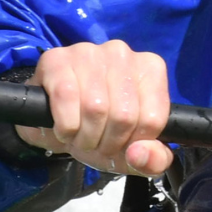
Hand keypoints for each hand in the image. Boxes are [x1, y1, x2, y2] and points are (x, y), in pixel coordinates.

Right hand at [16, 40, 174, 175]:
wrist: (60, 126)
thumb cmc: (103, 132)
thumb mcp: (134, 151)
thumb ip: (154, 160)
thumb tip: (139, 154)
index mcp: (150, 69)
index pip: (152, 119)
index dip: (133, 143)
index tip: (121, 144)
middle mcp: (122, 53)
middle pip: (124, 116)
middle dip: (107, 143)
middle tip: (96, 142)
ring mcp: (89, 52)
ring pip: (95, 108)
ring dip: (85, 137)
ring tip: (81, 136)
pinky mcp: (57, 59)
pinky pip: (66, 98)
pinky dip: (65, 126)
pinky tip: (64, 127)